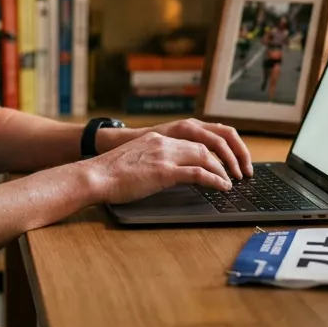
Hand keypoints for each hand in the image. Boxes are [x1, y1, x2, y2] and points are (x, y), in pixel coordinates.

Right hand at [84, 131, 232, 205]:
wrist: (94, 175)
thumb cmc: (108, 174)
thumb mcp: (134, 160)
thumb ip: (151, 160)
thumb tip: (161, 173)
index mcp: (156, 139)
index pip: (191, 141)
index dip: (209, 153)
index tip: (219, 163)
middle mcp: (163, 142)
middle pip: (203, 146)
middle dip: (222, 159)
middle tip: (232, 173)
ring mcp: (164, 156)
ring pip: (205, 157)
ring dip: (222, 170)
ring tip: (230, 183)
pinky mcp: (164, 171)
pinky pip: (198, 173)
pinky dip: (215, 180)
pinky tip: (222, 187)